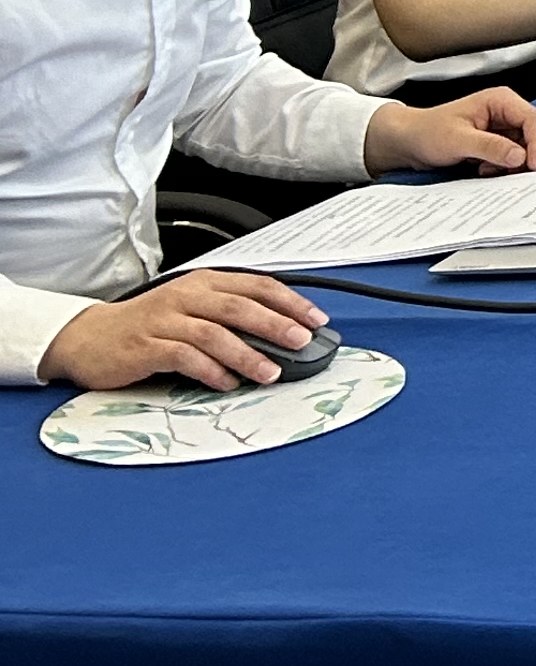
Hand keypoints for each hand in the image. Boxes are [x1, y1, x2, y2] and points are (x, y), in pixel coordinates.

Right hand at [42, 270, 328, 392]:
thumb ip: (229, 316)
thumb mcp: (192, 308)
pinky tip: (228, 382)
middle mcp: (186, 296)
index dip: (290, 302)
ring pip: (215, 333)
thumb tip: (281, 335)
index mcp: (204, 283)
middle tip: (302, 342)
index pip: (256, 286)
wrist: (89, 337)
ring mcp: (164, 320)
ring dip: (247, 354)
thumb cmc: (149, 324)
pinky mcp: (145, 346)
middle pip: (240, 307)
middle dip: (276, 325)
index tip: (317, 319)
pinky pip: (183, 356)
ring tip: (271, 372)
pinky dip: (210, 370)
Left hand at [366, 85, 535, 178]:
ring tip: (489, 169)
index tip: (533, 165)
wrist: (409, 142)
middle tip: (511, 170)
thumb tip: (521, 156)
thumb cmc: (428, 133)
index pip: (535, 120)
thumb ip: (491, 147)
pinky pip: (518, 156)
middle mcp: (508, 111)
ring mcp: (506, 127)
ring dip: (517, 162)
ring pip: (531, 146)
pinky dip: (507, 167)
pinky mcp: (501, 142)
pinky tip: (486, 169)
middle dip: (531, 153)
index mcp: (501, 101)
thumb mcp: (458, 140)